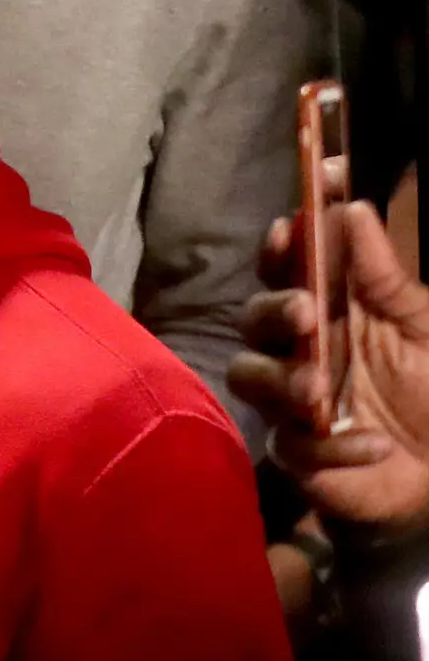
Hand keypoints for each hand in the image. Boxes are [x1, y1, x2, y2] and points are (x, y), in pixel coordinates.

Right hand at [231, 198, 428, 531]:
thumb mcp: (420, 324)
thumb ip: (384, 275)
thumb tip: (353, 208)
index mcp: (324, 310)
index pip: (285, 269)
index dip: (280, 246)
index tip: (289, 228)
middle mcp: (296, 348)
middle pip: (253, 318)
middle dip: (272, 312)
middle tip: (305, 312)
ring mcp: (289, 399)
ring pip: (249, 376)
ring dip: (281, 379)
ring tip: (318, 387)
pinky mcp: (297, 452)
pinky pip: (293, 445)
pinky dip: (335, 445)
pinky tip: (376, 444)